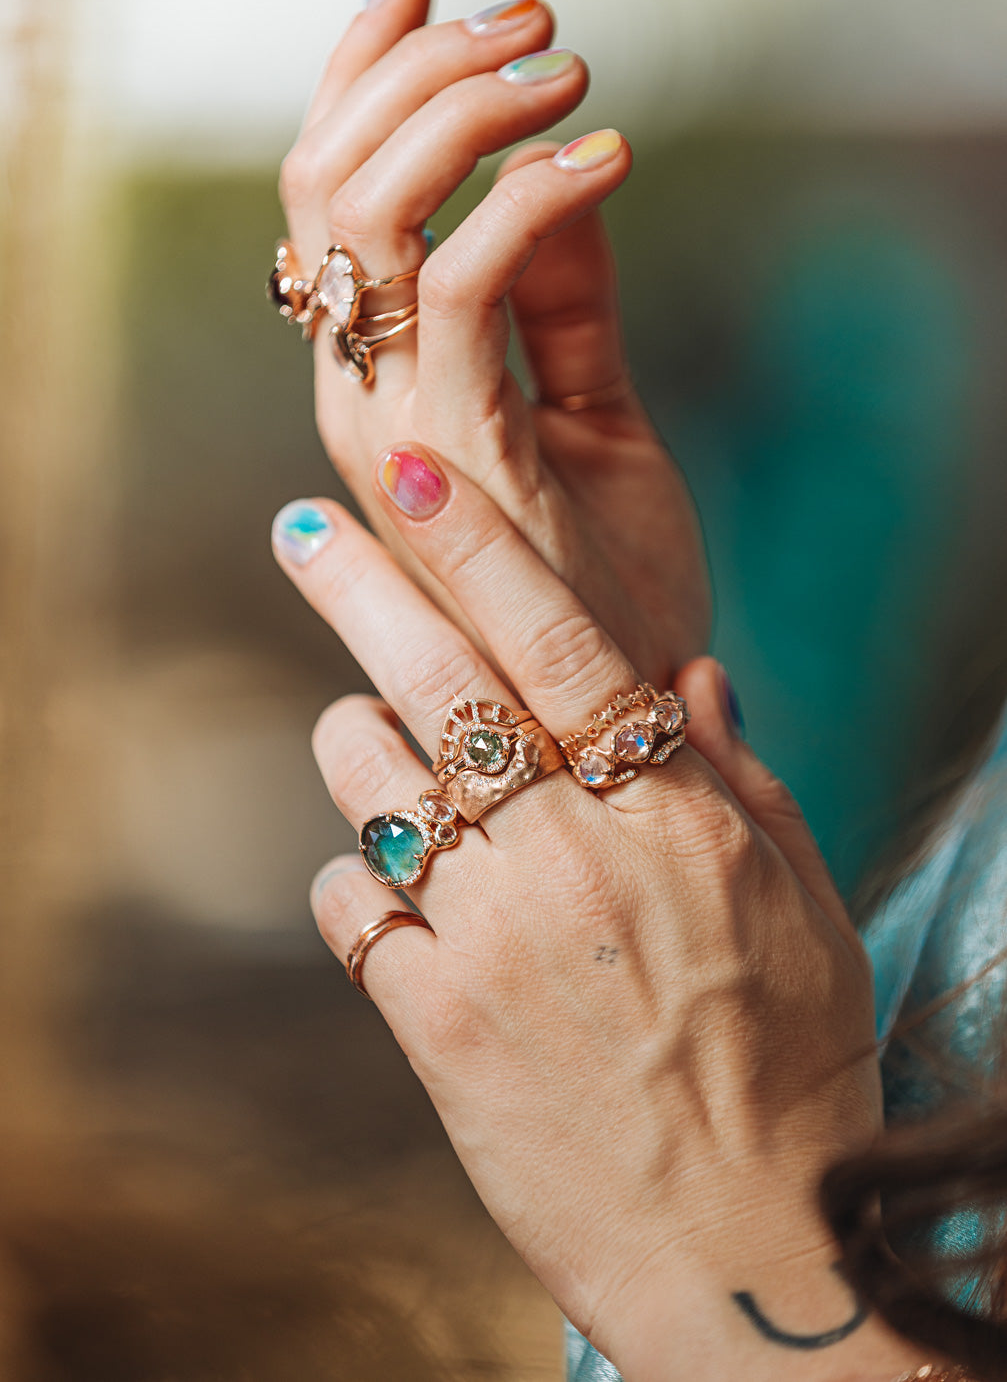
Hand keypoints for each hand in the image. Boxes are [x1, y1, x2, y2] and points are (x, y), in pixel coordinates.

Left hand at [270, 465, 919, 1381]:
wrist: (749, 1247)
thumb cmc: (792, 1067)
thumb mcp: (800, 906)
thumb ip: (739, 778)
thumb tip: (688, 673)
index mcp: (672, 815)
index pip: (560, 644)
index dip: (477, 545)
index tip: (411, 474)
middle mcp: (572, 857)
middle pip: (439, 684)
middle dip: (359, 586)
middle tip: (304, 527)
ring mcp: (494, 938)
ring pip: (372, 783)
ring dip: (358, 741)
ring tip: (367, 731)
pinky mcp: (433, 1025)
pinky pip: (351, 906)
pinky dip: (359, 882)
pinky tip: (395, 895)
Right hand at [277, 0, 710, 682]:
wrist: (634, 722)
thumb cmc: (612, 582)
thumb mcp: (593, 411)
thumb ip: (567, 300)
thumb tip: (563, 170)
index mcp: (378, 382)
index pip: (327, 201)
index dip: (361, 78)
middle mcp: (361, 397)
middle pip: (325, 183)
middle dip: (415, 67)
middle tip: (530, 21)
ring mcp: (398, 429)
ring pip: (369, 217)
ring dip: (462, 111)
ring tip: (566, 69)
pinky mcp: (464, 458)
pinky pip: (460, 290)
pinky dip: (527, 200)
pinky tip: (602, 160)